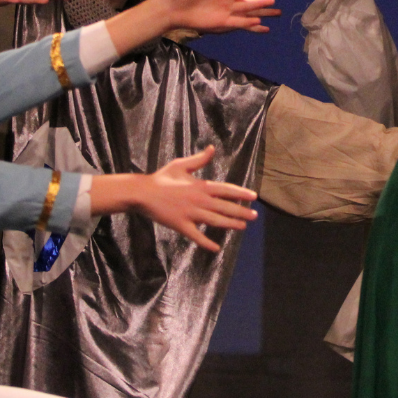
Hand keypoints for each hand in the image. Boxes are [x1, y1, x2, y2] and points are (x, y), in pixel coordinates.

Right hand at [120, 146, 260, 252]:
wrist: (143, 193)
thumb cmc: (161, 178)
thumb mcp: (181, 165)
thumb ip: (199, 160)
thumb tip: (212, 149)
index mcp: (201, 186)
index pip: (226, 190)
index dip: (241, 193)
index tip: (253, 197)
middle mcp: (199, 200)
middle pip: (225, 207)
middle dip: (242, 212)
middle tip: (255, 216)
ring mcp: (191, 214)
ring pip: (216, 221)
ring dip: (231, 224)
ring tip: (243, 226)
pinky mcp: (181, 225)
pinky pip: (197, 236)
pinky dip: (207, 243)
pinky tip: (216, 249)